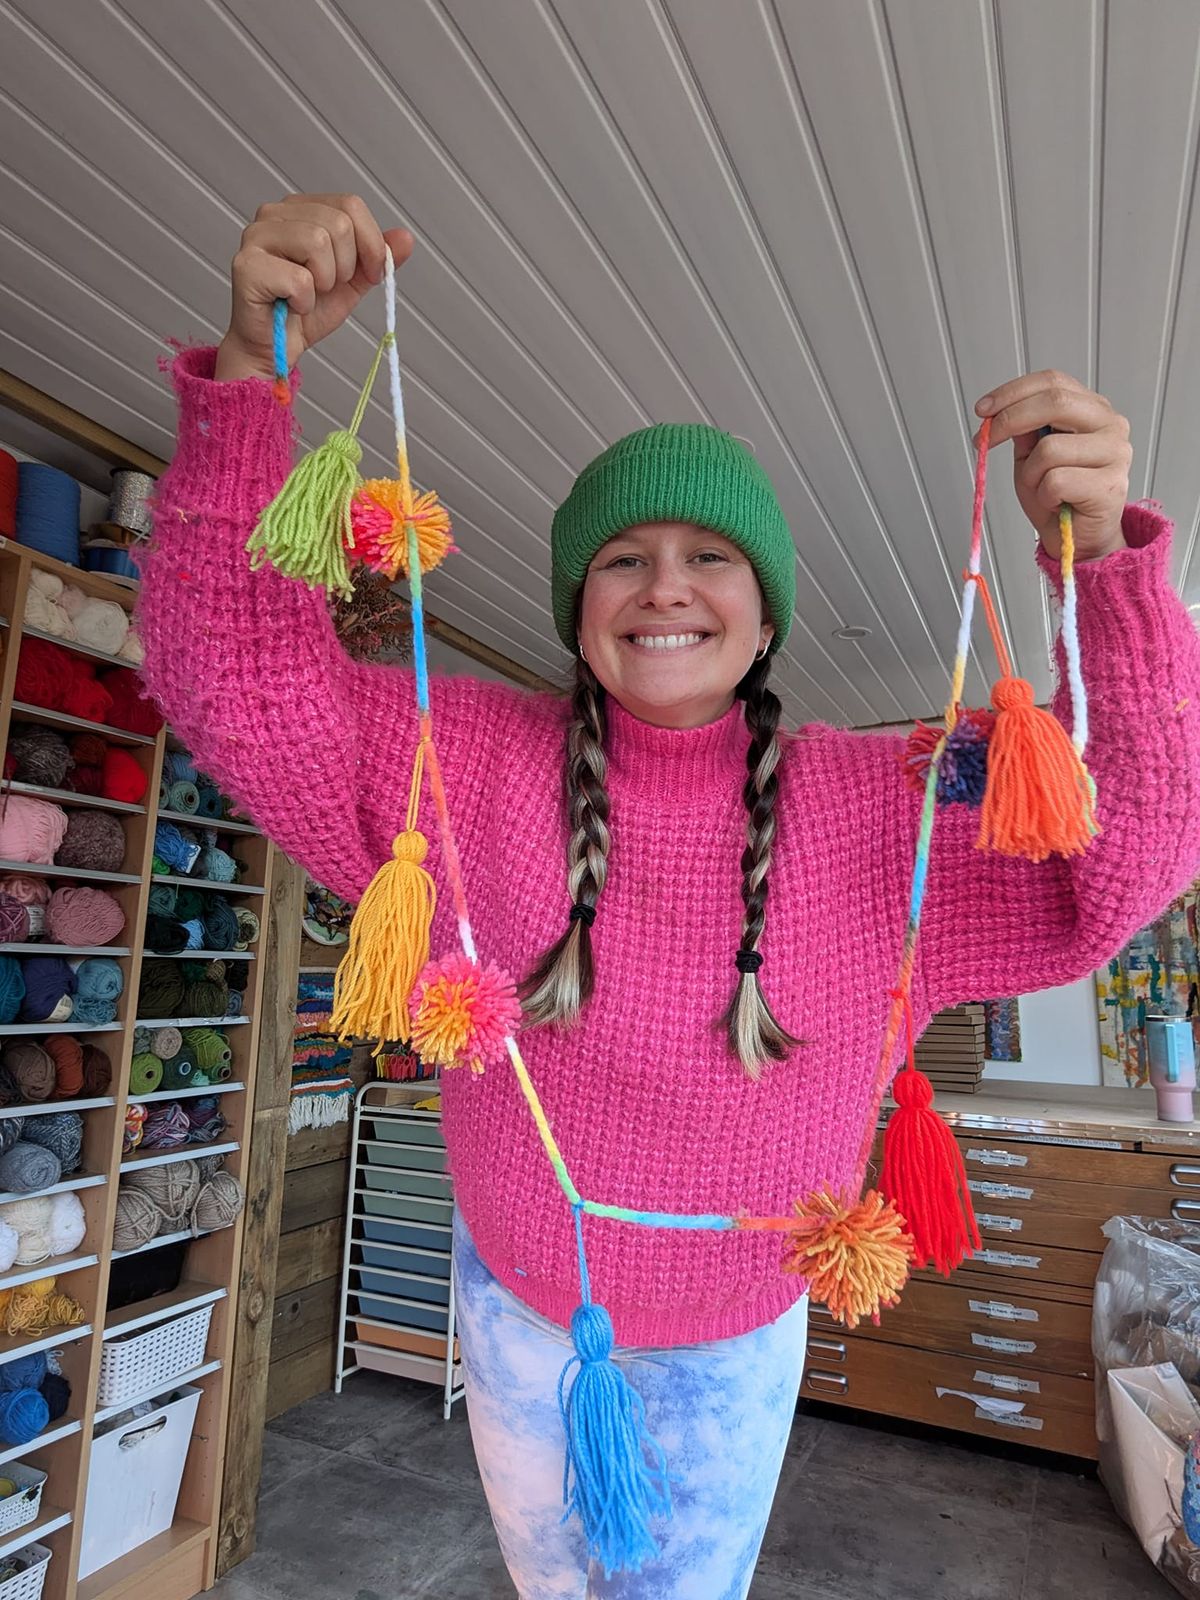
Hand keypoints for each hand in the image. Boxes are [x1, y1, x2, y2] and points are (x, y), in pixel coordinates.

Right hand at [215, 193, 413, 382]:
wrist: (275, 348)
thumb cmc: (306, 311)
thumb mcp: (353, 281)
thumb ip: (377, 257)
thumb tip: (405, 237)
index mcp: (301, 209)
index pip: (350, 205)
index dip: (371, 243)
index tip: (370, 272)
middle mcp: (274, 213)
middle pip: (338, 224)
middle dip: (346, 267)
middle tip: (327, 287)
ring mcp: (256, 236)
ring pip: (317, 242)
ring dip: (325, 282)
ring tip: (309, 294)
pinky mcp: (247, 266)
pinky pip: (299, 278)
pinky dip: (304, 302)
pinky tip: (291, 305)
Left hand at [972, 371, 1131, 560]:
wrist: (1077, 540)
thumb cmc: (1057, 497)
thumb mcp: (1029, 457)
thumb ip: (1023, 431)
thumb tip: (999, 411)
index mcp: (1092, 409)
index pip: (1053, 382)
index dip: (1013, 392)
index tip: (983, 410)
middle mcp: (1110, 424)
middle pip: (1055, 402)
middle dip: (1011, 419)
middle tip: (987, 439)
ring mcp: (1115, 452)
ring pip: (1049, 448)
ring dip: (1030, 474)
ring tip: (1042, 489)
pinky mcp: (1110, 484)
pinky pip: (1056, 481)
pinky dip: (1044, 495)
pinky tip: (1057, 503)